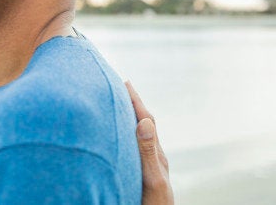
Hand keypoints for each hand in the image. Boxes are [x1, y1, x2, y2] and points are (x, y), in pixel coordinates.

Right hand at [126, 81, 173, 204]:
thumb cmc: (156, 204)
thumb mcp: (152, 178)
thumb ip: (148, 152)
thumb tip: (145, 122)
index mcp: (155, 153)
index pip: (146, 121)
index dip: (135, 101)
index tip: (125, 83)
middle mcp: (154, 156)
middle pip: (144, 124)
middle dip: (132, 104)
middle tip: (121, 86)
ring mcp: (150, 164)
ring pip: (140, 135)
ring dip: (130, 118)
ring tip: (119, 105)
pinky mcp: (145, 173)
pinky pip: (136, 147)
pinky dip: (128, 135)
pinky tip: (123, 137)